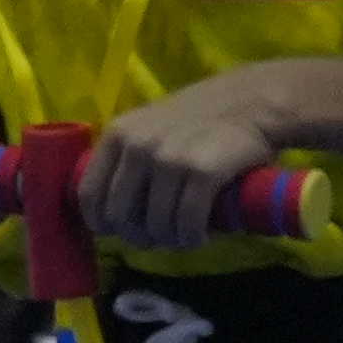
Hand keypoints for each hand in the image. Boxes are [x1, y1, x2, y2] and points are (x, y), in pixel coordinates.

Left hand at [84, 78, 286, 247]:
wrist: (252, 101)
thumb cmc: (199, 118)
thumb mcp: (150, 127)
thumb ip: (126, 157)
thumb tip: (112, 210)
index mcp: (118, 134)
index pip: (90, 194)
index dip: (102, 224)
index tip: (120, 233)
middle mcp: (138, 146)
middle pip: (121, 217)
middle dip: (140, 236)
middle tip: (160, 237)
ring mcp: (169, 159)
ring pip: (156, 225)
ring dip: (171, 240)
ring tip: (185, 236)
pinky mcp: (202, 172)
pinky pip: (188, 224)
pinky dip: (193, 238)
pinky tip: (201, 236)